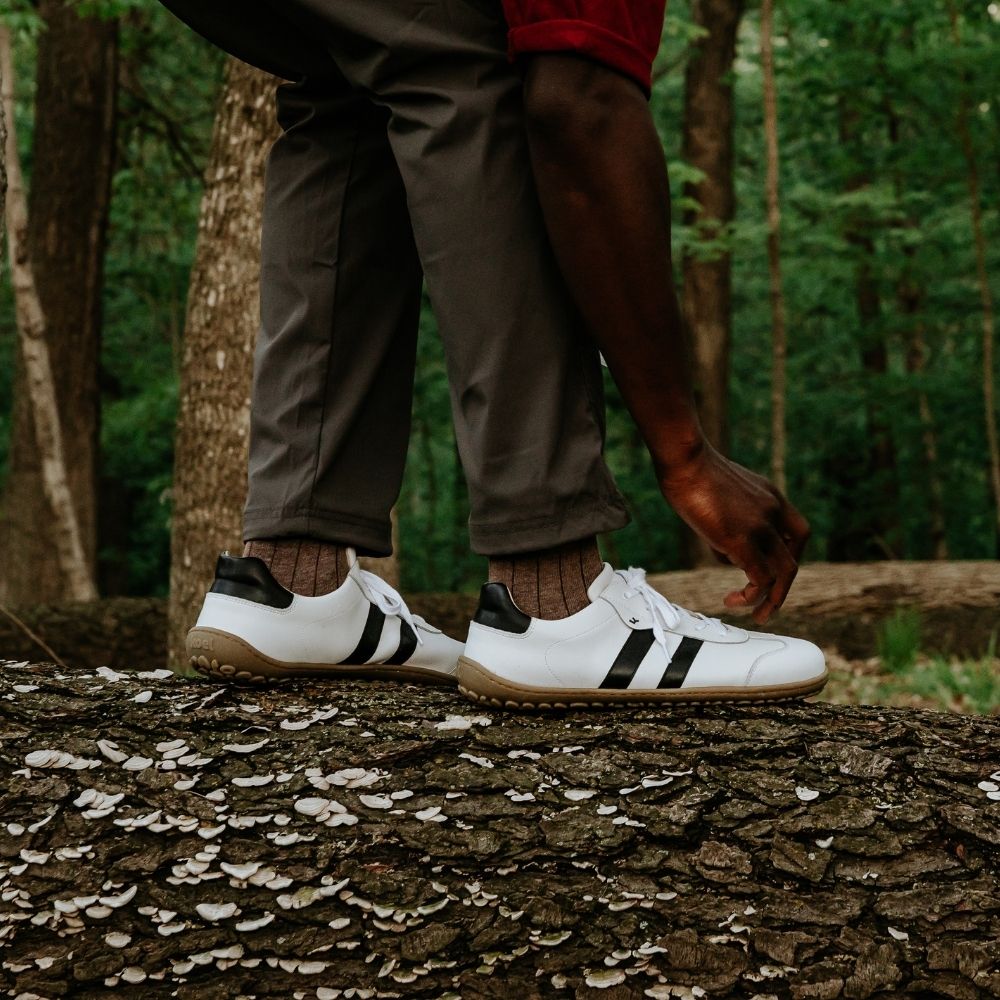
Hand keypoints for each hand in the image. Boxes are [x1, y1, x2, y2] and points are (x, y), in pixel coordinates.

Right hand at [657, 444, 809, 623]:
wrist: (686, 459)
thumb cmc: (691, 470)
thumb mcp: (721, 494)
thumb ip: (730, 521)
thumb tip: (725, 550)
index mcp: (771, 497)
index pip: (796, 533)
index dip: (788, 557)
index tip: (769, 571)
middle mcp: (773, 511)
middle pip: (793, 558)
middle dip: (783, 587)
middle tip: (769, 605)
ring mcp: (761, 526)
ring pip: (783, 574)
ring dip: (772, 599)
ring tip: (757, 615)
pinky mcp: (742, 540)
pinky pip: (759, 578)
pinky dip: (751, 595)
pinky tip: (732, 601)